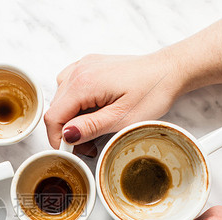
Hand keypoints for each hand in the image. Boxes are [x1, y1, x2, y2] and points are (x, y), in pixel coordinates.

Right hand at [44, 52, 182, 148]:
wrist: (168, 71)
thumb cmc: (151, 92)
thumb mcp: (121, 119)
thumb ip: (90, 127)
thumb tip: (66, 135)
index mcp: (83, 84)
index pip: (53, 117)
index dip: (58, 139)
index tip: (71, 152)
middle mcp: (78, 71)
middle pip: (55, 109)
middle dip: (66, 131)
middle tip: (88, 145)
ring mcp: (83, 65)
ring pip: (60, 99)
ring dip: (70, 118)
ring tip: (92, 129)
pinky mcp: (89, 65)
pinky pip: (69, 87)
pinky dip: (74, 103)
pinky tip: (91, 110)